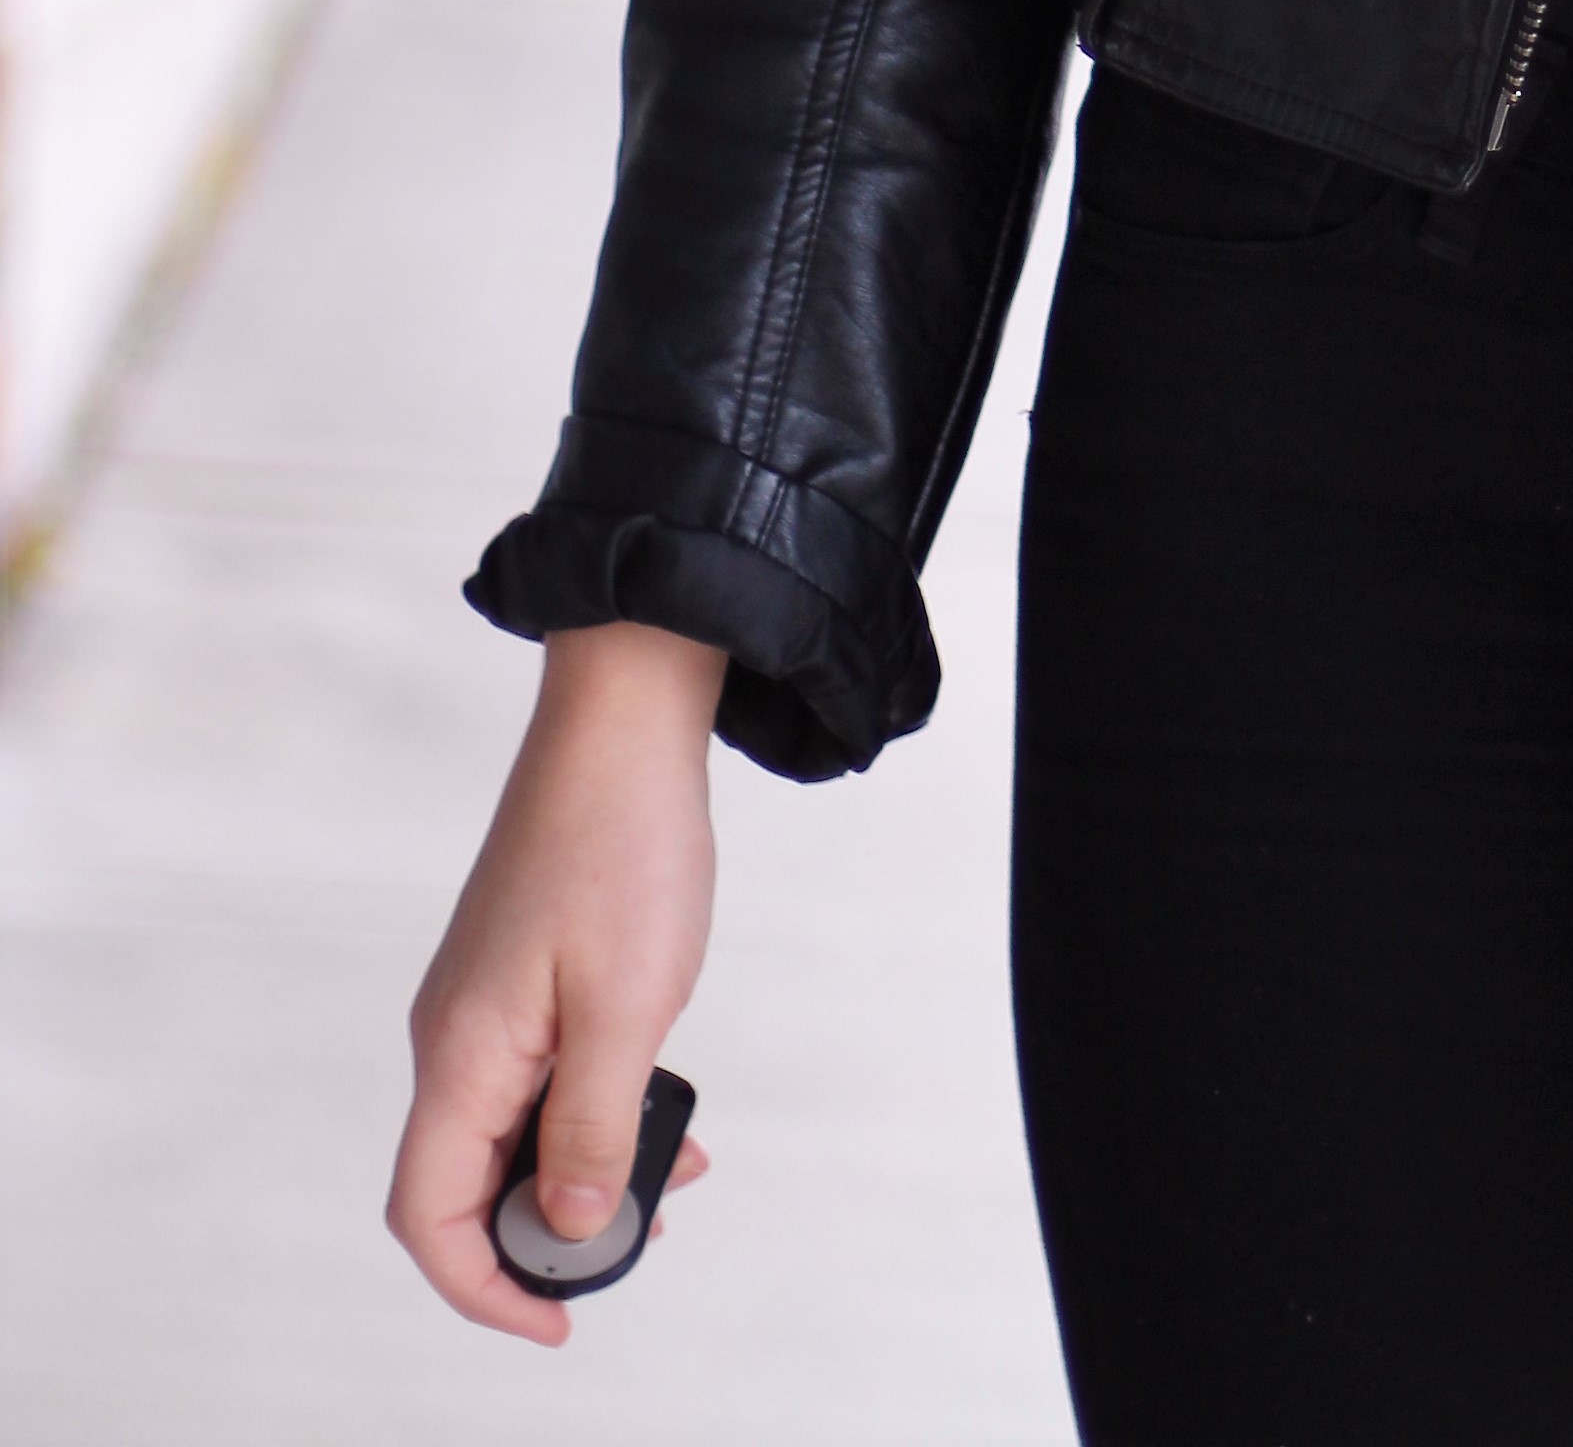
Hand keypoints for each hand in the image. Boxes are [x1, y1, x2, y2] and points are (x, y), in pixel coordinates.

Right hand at [388, 620, 725, 1341]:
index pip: (430, 1217)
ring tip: (673, 1169)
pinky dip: (595, 1106)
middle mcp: (456, 1038)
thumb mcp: (627, 1008)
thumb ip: (593, 1129)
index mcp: (461, 1056)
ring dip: (583, 1167)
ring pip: (514, 1130)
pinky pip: (542, 1075)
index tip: (560, 1322)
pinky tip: (663, 1104)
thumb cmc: (621, 846)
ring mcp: (487, 1004)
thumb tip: (571, 1231)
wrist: (627, 718)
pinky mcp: (523, 974)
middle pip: (470, 1184)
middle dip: (548, 1232)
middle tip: (640, 1239)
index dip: (485, 1288)